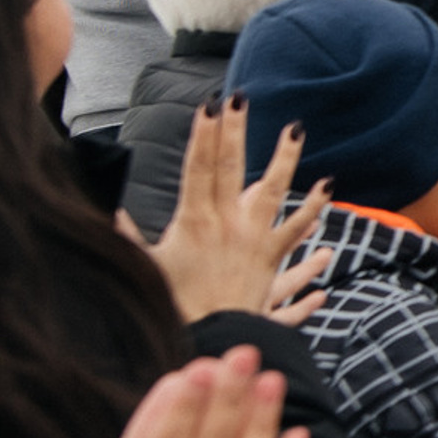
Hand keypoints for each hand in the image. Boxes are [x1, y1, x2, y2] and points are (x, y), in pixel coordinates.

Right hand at [148, 103, 331, 325]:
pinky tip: (327, 186)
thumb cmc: (173, 304)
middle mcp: (226, 223)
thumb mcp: (146, 267)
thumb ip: (128, 237)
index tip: (209, 107)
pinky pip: (297, 227)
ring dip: (285, 159)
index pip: (198, 167)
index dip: (203, 136)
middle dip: (235, 132)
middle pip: (232, 168)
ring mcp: (253, 237)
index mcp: (193, 220)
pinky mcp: (272, 255)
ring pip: (274, 190)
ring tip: (296, 130)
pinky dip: (313, 207)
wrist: (209, 337)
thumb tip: (109, 213)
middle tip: (241, 99)